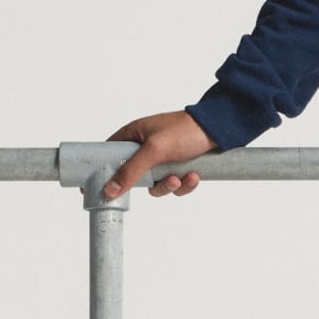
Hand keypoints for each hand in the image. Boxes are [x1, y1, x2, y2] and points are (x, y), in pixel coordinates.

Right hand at [101, 110, 217, 200]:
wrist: (219, 129)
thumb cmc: (184, 130)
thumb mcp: (154, 150)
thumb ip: (131, 170)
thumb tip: (109, 189)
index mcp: (133, 135)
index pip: (109, 154)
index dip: (104, 171)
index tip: (99, 188)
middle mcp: (146, 147)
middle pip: (135, 175)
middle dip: (150, 183)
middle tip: (163, 181)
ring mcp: (163, 157)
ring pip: (156, 183)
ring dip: (170, 185)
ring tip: (182, 177)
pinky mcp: (179, 166)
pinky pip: (175, 183)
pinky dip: (185, 184)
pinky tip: (194, 176)